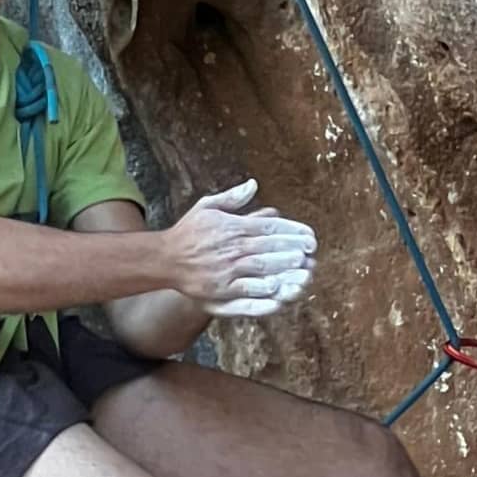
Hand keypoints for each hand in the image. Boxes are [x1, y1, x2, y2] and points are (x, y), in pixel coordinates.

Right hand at [165, 180, 316, 317]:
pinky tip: (281, 290)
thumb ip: (233, 198)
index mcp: (232, 226)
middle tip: (312, 252)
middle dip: (294, 250)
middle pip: (269, 248)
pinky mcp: (220, 290)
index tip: (310, 237)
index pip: (269, 228)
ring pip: (262, 269)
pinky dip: (265, 291)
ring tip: (305, 270)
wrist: (165, 258)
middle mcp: (231, 248)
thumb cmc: (189, 231)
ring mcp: (226, 270)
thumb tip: (254, 185)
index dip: (293, 232)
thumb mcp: (208, 206)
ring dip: (285, 269)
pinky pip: (247, 292)